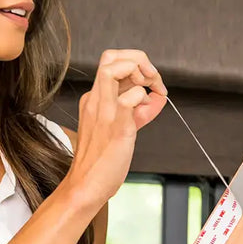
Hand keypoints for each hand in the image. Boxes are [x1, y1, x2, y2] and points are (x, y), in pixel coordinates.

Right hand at [65, 49, 167, 207]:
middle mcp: (96, 100)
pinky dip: (145, 99)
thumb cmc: (101, 162)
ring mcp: (104, 111)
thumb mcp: (120, 128)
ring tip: (152, 90)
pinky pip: (131, 97)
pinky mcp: (116, 125)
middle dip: (138, 59)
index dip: (135, 64)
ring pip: (114, 68)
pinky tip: (147, 113)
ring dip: (141, 73)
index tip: (150, 82)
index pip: (111, 62)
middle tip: (153, 80)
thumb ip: (137, 111)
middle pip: (110, 57)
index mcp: (95, 99)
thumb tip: (157, 97)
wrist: (85, 186)